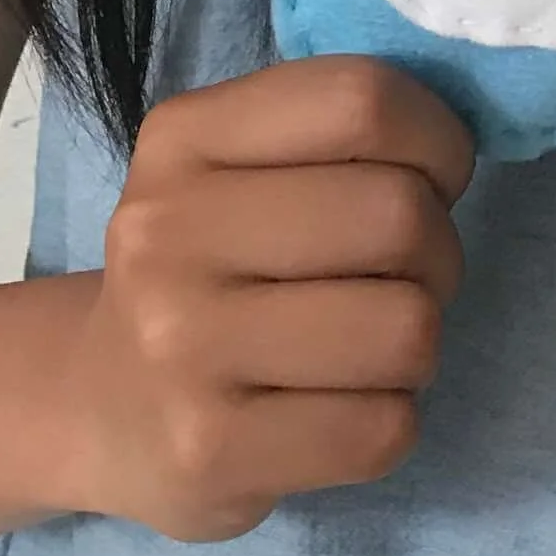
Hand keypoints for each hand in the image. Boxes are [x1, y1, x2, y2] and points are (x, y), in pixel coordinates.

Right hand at [71, 56, 474, 540]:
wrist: (98, 403)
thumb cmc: (207, 266)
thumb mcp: (234, 165)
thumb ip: (331, 133)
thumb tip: (457, 142)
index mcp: (183, 139)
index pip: (362, 102)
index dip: (437, 139)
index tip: (431, 176)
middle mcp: (166, 235)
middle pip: (398, 216)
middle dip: (438, 250)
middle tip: (403, 276)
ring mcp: (180, 351)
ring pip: (406, 329)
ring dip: (418, 342)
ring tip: (368, 346)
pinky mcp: (210, 454)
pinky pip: (383, 428)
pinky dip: (389, 420)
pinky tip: (336, 410)